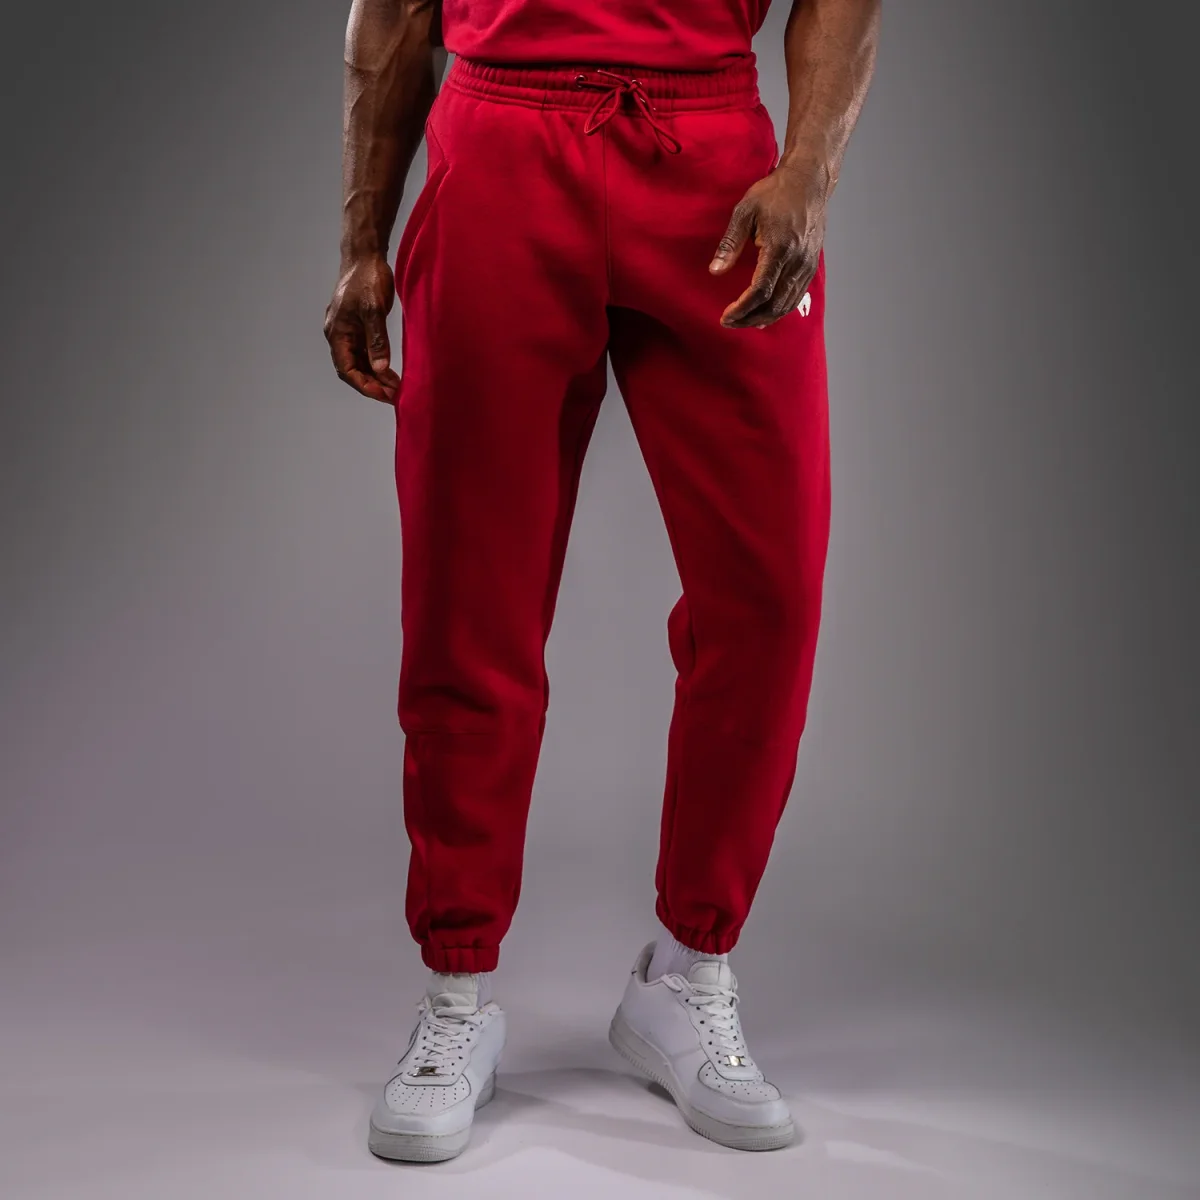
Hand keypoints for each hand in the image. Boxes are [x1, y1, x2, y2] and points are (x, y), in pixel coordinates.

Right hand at [323, 254, 401, 402]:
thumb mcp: (374, 310)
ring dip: (376, 376)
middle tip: (394, 396)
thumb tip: (381, 368)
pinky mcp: (357, 326)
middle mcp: (339, 335)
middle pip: (352, 369)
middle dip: (372, 384)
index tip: (383, 395)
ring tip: (396, 388)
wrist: (365, 255)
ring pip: (359, 362)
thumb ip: (377, 340)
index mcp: (336, 333)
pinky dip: (377, 364)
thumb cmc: (367, 278)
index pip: (347, 369)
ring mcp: (347, 331)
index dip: (364, 385)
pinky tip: (391, 372)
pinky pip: (365, 352)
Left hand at [709, 163, 827, 329]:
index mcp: (779, 248)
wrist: (808, 181)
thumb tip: (715, 272)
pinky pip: (796, 296)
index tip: (725, 318)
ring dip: (764, 318)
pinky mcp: (811, 265)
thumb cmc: (774, 193)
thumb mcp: (745, 212)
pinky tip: (765, 314)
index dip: (741, 309)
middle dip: (750, 318)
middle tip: (730, 323)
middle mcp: (797, 261)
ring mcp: (807, 265)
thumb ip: (730, 244)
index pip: (760, 291)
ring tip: (744, 322)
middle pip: (774, 304)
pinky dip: (780, 309)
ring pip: (787, 305)